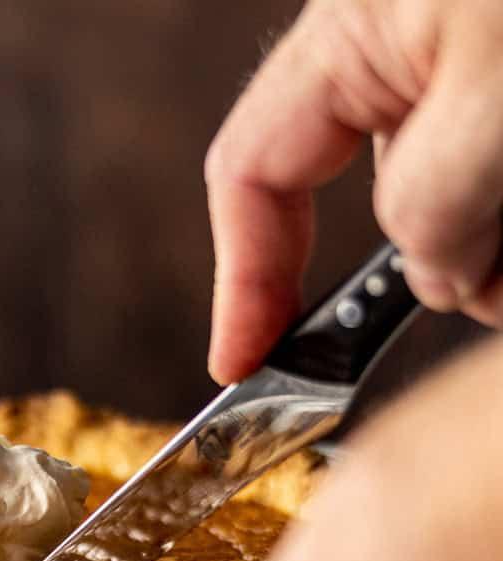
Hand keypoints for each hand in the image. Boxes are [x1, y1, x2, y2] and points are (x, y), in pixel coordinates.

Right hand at [204, 0, 502, 385]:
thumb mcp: (496, 92)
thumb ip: (433, 201)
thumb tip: (436, 281)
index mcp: (357, 38)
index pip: (253, 175)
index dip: (242, 280)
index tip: (240, 365)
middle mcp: (413, 64)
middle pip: (382, 212)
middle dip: (440, 274)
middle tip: (497, 291)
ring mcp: (481, 90)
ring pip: (466, 218)